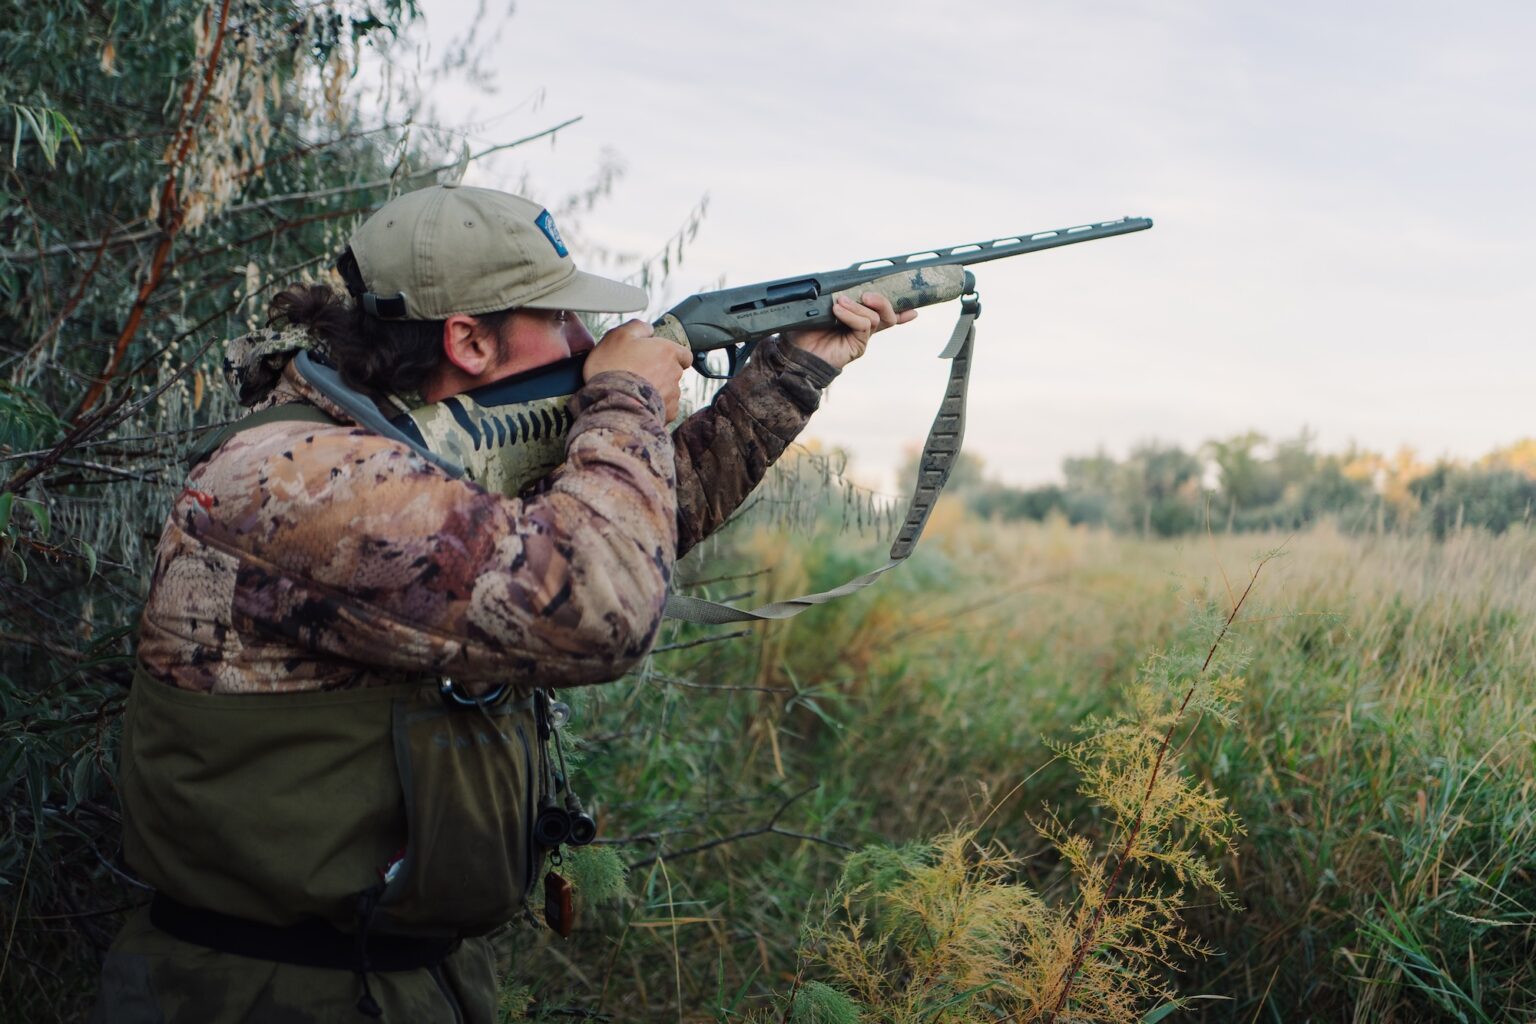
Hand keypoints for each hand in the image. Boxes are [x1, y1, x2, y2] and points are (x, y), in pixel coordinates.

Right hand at [583, 319, 691, 419]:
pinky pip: (666, 408)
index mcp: (667, 351)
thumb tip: (649, 329)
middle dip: (660, 373)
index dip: (672, 356)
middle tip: (637, 374)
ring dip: (657, 390)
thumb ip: (638, 327)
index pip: (684, 354)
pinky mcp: (668, 413)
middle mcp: (674, 372)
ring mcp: (673, 394)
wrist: (610, 402)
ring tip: (635, 391)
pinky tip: (640, 404)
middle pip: (673, 372)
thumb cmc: (611, 368)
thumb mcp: (618, 335)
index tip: (657, 359)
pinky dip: (656, 407)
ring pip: (669, 391)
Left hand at [784, 291, 916, 369]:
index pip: (880, 311)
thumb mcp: (816, 308)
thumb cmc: (804, 331)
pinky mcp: (858, 346)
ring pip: (875, 317)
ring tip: (839, 303)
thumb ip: (830, 296)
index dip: (900, 309)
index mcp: (855, 317)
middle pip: (887, 313)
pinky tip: (838, 311)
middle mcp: (862, 327)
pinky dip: (852, 315)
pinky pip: (863, 325)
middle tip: (867, 294)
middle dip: (882, 300)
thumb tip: (838, 285)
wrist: (796, 354)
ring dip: (858, 306)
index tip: (913, 308)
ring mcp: (861, 337)